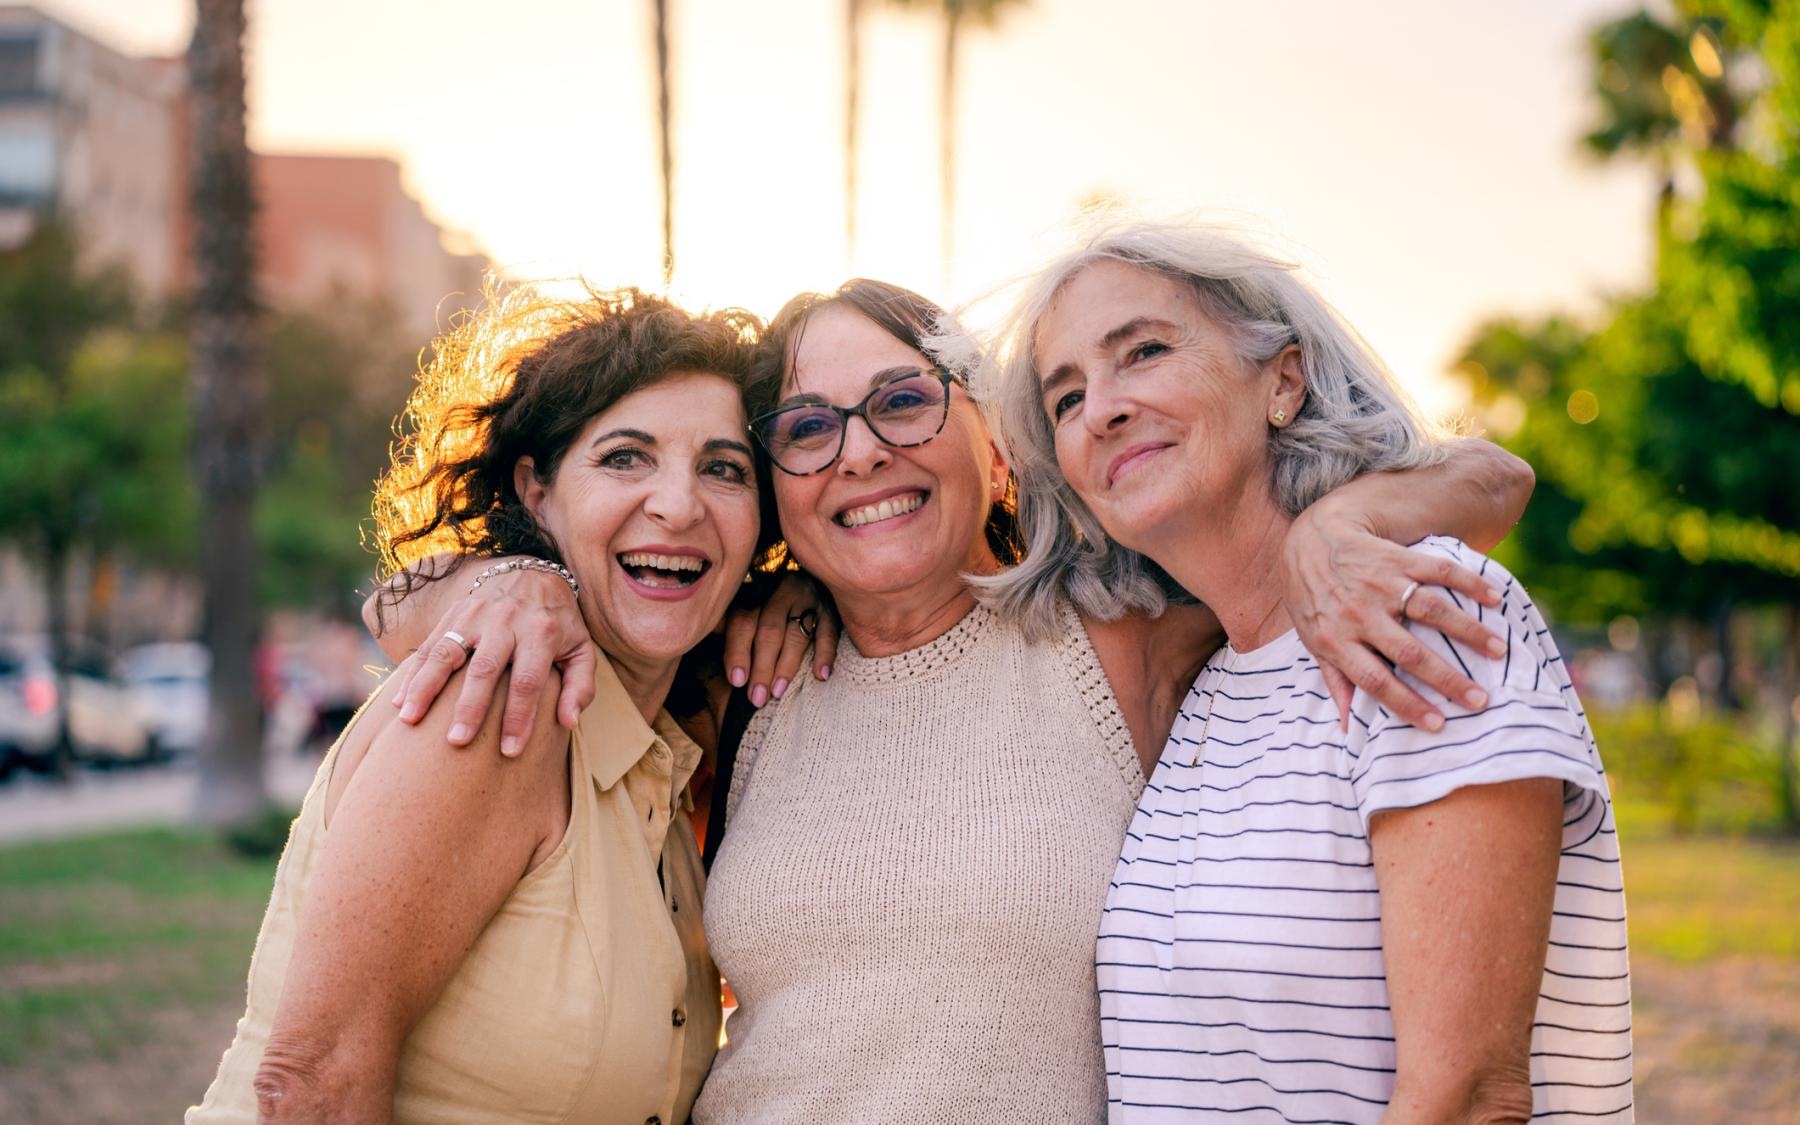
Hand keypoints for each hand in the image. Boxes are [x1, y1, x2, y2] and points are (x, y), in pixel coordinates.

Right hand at [391, 565, 597, 754]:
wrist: (533, 572)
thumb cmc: (559, 624)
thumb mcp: (581, 649)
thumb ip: (580, 686)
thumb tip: (569, 722)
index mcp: (542, 632)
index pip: (528, 681)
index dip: (519, 717)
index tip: (510, 751)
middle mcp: (506, 621)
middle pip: (485, 669)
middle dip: (470, 707)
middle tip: (457, 742)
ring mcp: (475, 615)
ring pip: (447, 653)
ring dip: (426, 688)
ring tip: (410, 720)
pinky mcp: (453, 613)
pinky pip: (429, 645)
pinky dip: (412, 674)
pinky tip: (398, 701)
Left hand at [722, 571, 839, 707]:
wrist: (817, 576)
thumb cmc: (770, 607)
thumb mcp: (748, 607)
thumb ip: (727, 623)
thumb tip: (698, 635)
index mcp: (755, 592)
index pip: (743, 621)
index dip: (737, 652)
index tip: (737, 681)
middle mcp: (781, 590)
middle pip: (769, 631)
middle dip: (761, 667)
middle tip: (757, 698)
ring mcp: (809, 597)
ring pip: (797, 633)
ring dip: (787, 666)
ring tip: (778, 693)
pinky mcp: (833, 606)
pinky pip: (830, 631)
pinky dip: (825, 654)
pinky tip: (821, 676)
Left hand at [1282, 509, 1504, 731]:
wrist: (1309, 541)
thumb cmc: (1314, 600)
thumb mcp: (1313, 642)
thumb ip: (1335, 681)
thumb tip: (1347, 728)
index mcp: (1337, 640)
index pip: (1375, 680)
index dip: (1406, 703)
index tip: (1438, 724)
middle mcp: (1360, 614)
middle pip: (1409, 652)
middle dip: (1446, 679)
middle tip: (1480, 700)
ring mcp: (1381, 584)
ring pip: (1431, 610)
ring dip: (1468, 631)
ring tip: (1499, 651)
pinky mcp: (1398, 558)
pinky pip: (1438, 570)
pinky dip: (1469, 582)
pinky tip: (1494, 598)